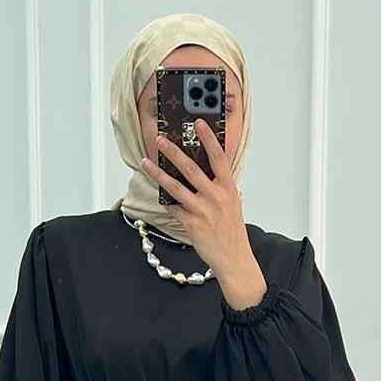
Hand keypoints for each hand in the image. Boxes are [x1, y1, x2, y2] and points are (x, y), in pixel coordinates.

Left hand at [140, 121, 266, 307]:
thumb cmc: (232, 231)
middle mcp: (215, 196)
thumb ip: (220, 186)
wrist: (233, 257)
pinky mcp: (191, 223)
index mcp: (227, 188)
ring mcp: (202, 210)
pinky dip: (168, 203)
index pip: (218, 157)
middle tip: (160, 140)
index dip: (208, 138)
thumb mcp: (232, 203)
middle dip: (172, 151)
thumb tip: (207, 171)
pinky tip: (164, 200)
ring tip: (146, 163)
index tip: (198, 122)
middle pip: (190, 168)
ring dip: (158, 173)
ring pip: (175, 186)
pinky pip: (174, 208)